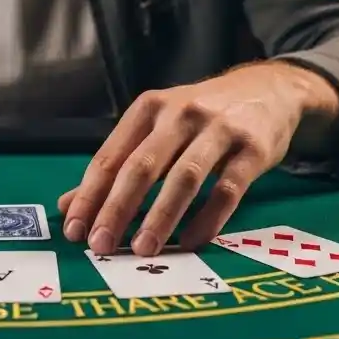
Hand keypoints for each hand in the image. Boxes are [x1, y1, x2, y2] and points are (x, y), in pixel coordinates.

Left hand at [58, 62, 337, 255]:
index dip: (90, 195)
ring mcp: (219, 129)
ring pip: (184, 177)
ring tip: (143, 250)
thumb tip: (69, 204)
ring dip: (161, 216)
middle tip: (101, 245)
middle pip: (142, 166)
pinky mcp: (253, 148)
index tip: (74, 230)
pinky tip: (191, 242)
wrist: (269, 89)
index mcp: (149, 108)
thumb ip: (119, 163)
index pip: (111, 156)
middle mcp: (180, 113)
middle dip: (117, 208)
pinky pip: (228, 188)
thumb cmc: (203, 116)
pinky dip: (208, 218)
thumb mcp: (158, 127)